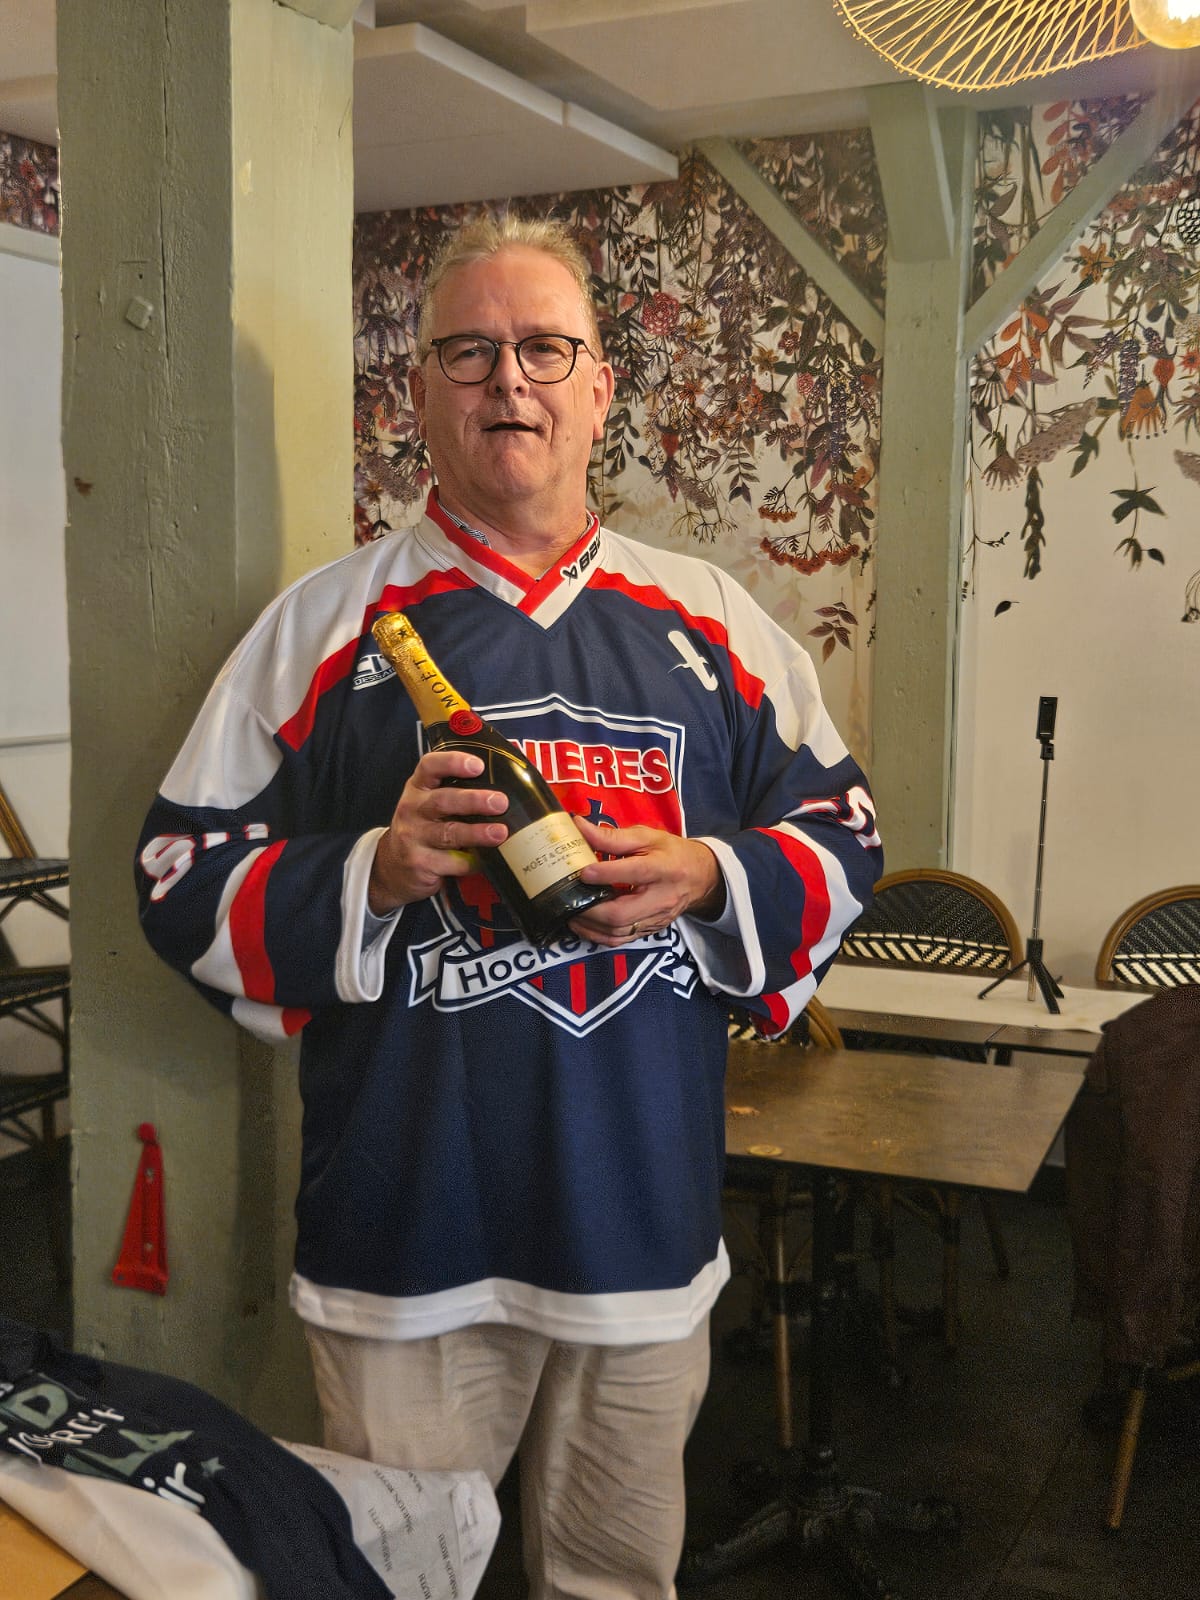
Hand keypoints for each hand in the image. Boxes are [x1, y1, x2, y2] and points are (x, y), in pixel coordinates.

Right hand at [368, 750, 508, 913]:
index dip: (453, 762)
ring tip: (499, 832)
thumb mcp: (430, 803)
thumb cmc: (424, 827)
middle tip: (499, 802)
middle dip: (473, 800)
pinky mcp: (419, 863)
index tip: (478, 765)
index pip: (430, 766)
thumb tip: (508, 784)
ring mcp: (413, 837)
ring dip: (477, 833)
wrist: (393, 866)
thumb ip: (457, 791)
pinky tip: (486, 860)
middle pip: (443, 801)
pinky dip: (472, 862)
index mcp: (418, 787)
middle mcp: (412, 808)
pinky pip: (451, 862)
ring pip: (448, 833)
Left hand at [567, 815, 725, 945]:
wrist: (700, 877)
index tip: (582, 872)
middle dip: (590, 910)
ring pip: (619, 931)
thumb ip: (612, 835)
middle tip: (569, 901)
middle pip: (622, 913)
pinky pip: (621, 939)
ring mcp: (656, 918)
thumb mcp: (647, 836)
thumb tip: (578, 827)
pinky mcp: (650, 930)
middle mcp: (660, 897)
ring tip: (570, 914)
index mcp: (662, 867)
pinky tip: (585, 924)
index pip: (634, 872)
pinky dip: (599, 935)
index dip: (605, 874)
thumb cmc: (671, 853)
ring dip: (590, 926)